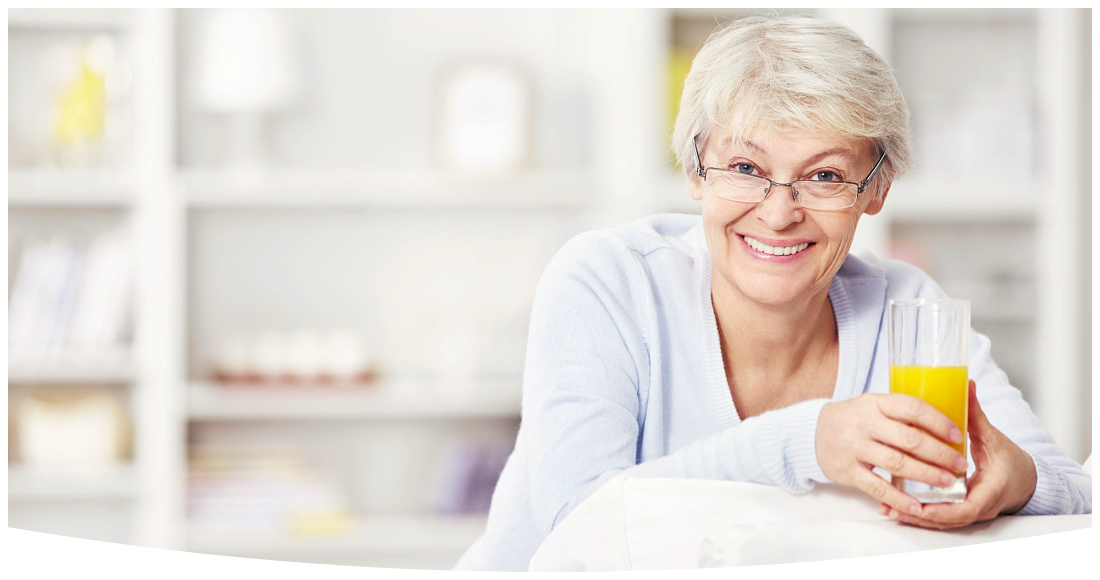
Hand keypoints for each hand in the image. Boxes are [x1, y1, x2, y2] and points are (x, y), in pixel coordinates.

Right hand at [816, 392, 967, 519]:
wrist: (812, 433)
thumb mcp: (872, 405)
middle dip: (939, 453)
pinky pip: (878, 487)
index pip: (911, 408)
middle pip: (909, 439)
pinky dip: (899, 498)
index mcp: (875, 403)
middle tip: (959, 464)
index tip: (957, 434)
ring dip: (926, 475)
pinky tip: (916, 505)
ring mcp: (854, 448)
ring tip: (946, 482)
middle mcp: (864, 424)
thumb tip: (943, 425)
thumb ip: (899, 414)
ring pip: (897, 463)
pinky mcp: (847, 471)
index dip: (938, 421)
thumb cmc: (852, 419)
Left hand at [880, 380, 1037, 528]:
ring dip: (913, 517)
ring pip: (939, 522)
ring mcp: (969, 512)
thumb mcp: (993, 438)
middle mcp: (979, 507)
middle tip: (891, 507)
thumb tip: (967, 385)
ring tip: (886, 510)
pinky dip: (917, 515)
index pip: (967, 509)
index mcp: (990, 491)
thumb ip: (976, 415)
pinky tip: (894, 510)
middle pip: (946, 519)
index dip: (942, 510)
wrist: (1025, 480)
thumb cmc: (1010, 460)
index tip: (920, 505)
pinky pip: (938, 517)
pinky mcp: (960, 511)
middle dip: (918, 515)